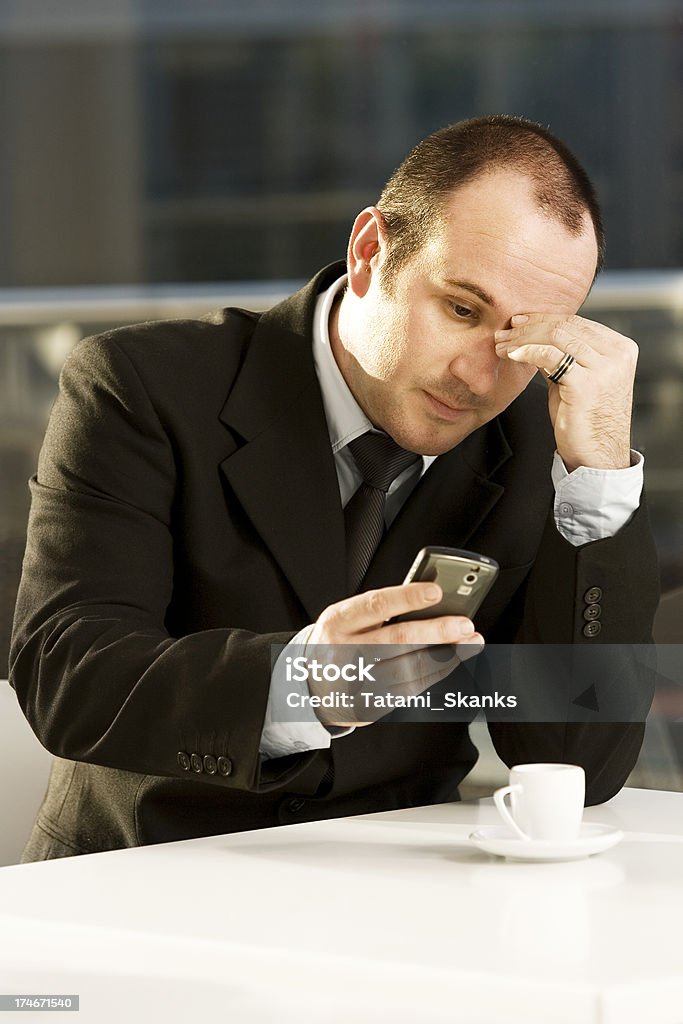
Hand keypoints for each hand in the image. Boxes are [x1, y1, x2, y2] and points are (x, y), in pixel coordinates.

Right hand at [303, 582, 483, 726]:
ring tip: (469, 644)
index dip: (407, 598)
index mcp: (337, 622)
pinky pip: (409, 690)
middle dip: (437, 632)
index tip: (436, 592)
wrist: (311, 685)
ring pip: (409, 669)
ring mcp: (354, 683)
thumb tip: (432, 602)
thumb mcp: (347, 619)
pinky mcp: (367, 706)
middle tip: (465, 625)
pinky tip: (450, 663)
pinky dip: (435, 675)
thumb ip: (381, 610)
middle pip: (397, 640)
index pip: (375, 605)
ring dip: (446, 656)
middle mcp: (343, 652)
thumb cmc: (338, 642)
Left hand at [495, 313, 636, 470]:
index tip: (518, 321)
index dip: (543, 318)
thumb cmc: (585, 420)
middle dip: (528, 327)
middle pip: (565, 325)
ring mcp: (605, 367)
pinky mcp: (587, 383)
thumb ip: (563, 355)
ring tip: (502, 345)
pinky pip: (550, 356)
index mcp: (620, 348)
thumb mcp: (576, 378)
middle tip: (503, 332)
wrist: (598, 455)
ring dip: (523, 339)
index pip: (576, 321)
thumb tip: (534, 335)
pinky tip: (512, 355)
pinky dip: (527, 352)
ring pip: (556, 336)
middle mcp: (617, 353)